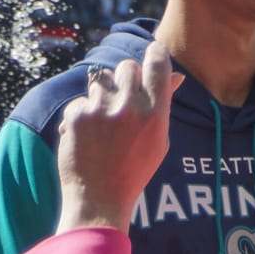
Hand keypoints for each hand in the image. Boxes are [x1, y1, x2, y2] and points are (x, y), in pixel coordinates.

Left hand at [55, 42, 184, 232]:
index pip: (158, 63)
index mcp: (155, 113)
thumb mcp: (158, 140)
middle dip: (124, 79)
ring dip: (101, 97)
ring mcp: (102, 110)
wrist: (100, 200)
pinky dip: (80, 116)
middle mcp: (130, 107)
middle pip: (127, 67)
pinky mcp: (77, 116)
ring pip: (100, 81)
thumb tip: (177, 76)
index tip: (152, 54)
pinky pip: (79, 101)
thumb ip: (163, 105)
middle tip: (121, 102)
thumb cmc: (132, 171)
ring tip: (102, 126)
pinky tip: (86, 137)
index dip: (154, 54)